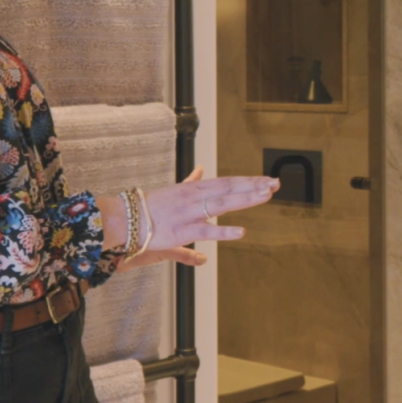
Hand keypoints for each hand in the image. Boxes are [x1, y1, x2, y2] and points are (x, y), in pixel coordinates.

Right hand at [110, 168, 278, 268]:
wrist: (126, 218)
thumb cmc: (150, 206)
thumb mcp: (174, 190)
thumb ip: (191, 181)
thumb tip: (200, 170)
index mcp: (194, 188)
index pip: (227, 182)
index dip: (248, 181)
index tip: (266, 180)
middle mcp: (195, 197)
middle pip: (229, 188)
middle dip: (254, 186)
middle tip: (275, 183)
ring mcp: (191, 213)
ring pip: (223, 204)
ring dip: (245, 199)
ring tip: (266, 195)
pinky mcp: (184, 231)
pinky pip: (207, 231)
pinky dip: (224, 232)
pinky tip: (241, 232)